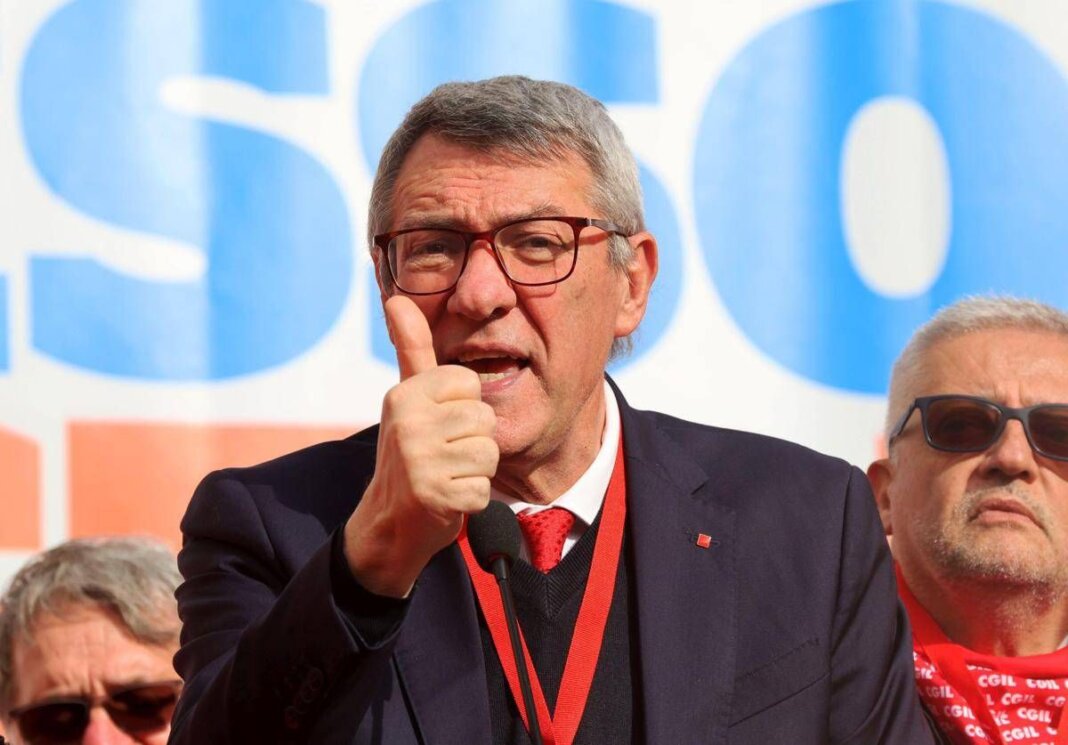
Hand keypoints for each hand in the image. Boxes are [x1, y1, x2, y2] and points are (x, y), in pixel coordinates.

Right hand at [344, 295, 498, 596]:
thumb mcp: (407, 398)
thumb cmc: (408, 454)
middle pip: (484, 419)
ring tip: (446, 475)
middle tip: (444, 457)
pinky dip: (470, 500)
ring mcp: (419, 460)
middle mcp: (408, 422)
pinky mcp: (434, 495)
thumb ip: (411, 348)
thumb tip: (397, 298)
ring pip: (488, 453)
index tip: (438, 427)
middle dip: (472, 443)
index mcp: (404, 394)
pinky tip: (446, 499)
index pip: (470, 385)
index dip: (463, 409)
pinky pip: (483, 489)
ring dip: (474, 472)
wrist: (389, 524)